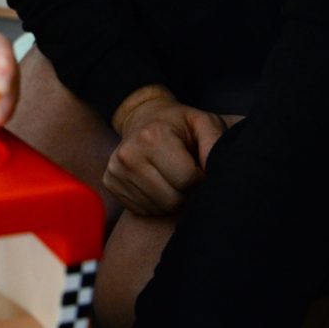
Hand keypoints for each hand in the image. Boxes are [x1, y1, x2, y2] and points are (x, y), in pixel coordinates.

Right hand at [104, 86, 225, 215]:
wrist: (143, 118)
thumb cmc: (179, 124)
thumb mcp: (203, 123)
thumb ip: (215, 143)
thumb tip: (218, 172)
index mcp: (151, 136)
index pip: (187, 180)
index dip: (201, 179)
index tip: (200, 167)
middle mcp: (128, 154)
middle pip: (172, 199)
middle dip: (186, 192)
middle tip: (187, 176)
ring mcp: (115, 170)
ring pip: (157, 208)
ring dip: (172, 199)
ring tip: (172, 179)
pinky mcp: (110, 183)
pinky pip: (142, 210)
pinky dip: (155, 203)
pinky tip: (157, 184)